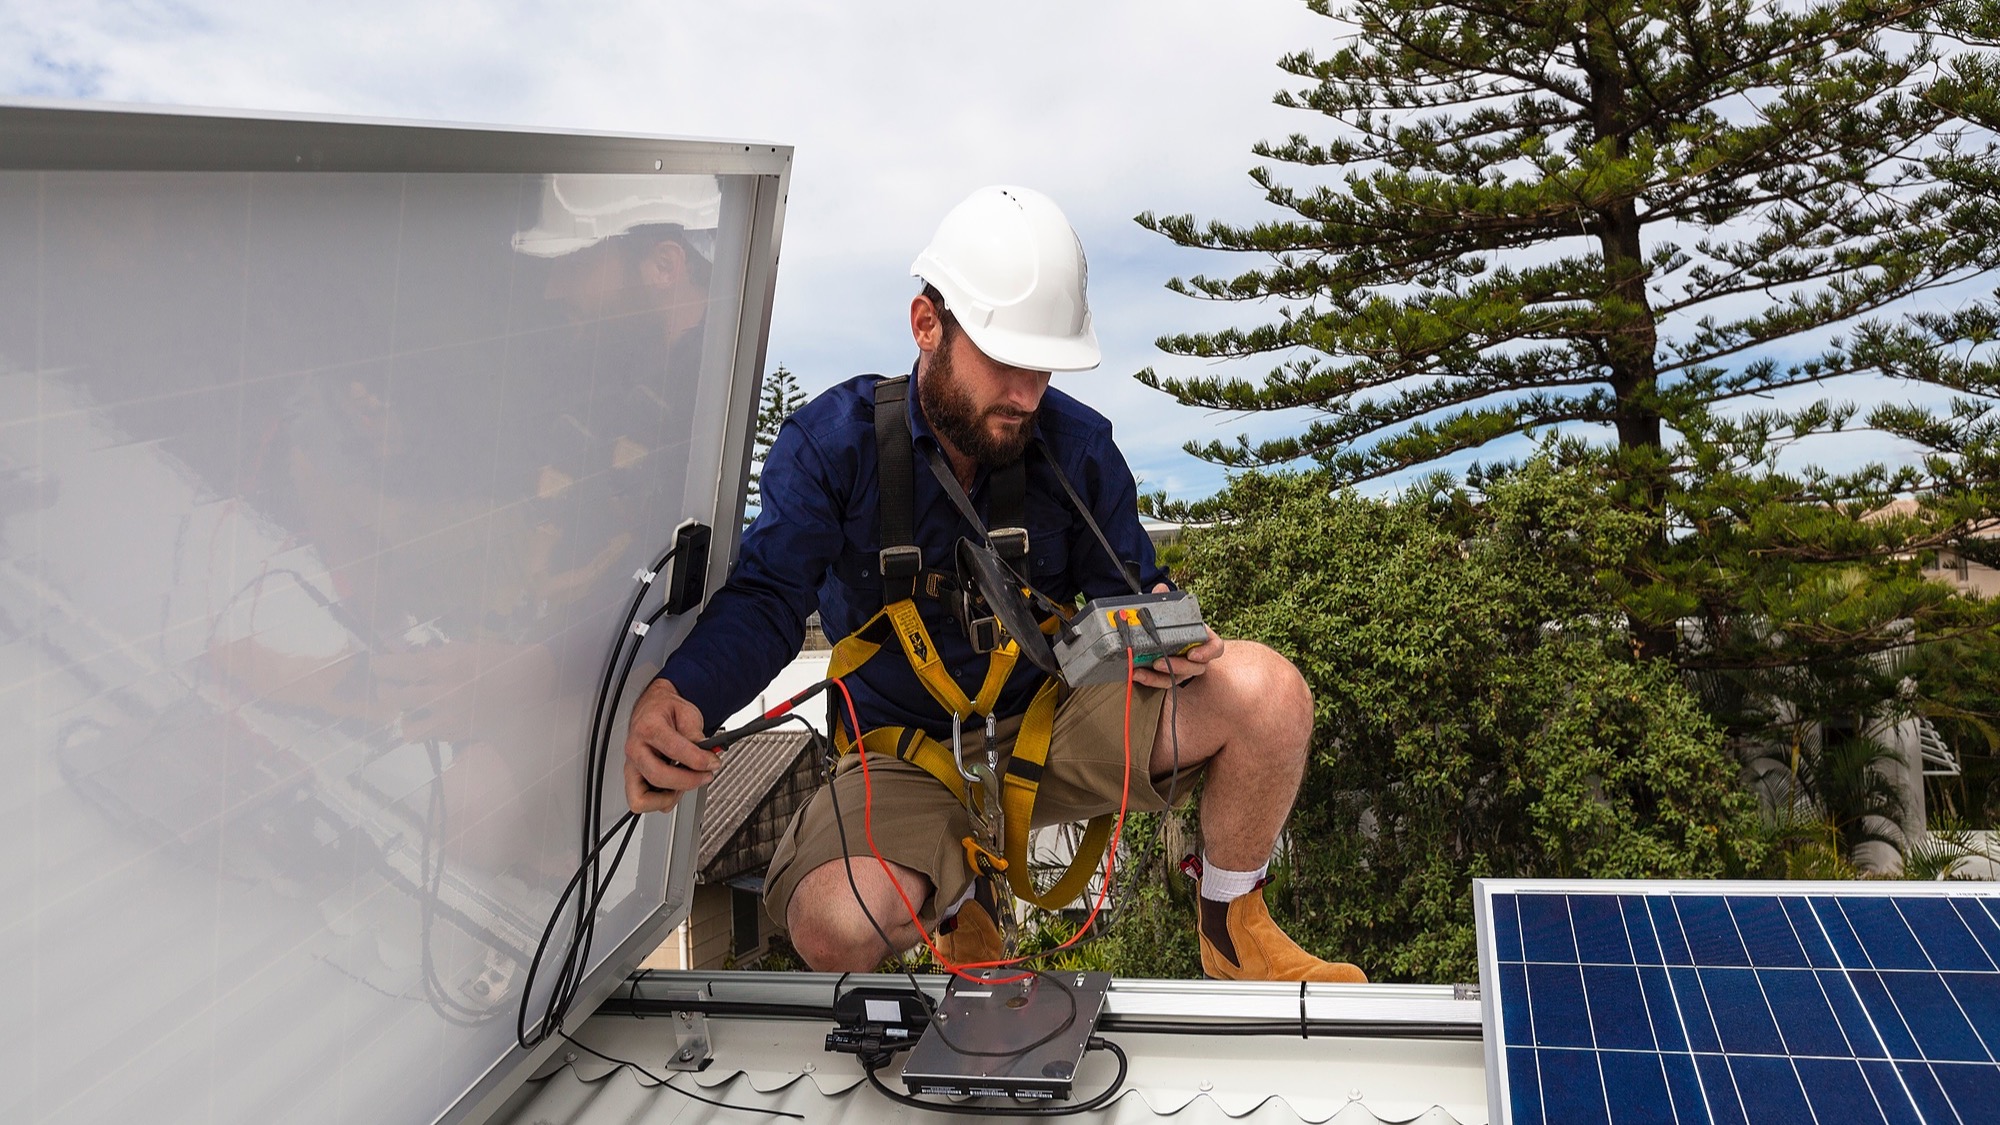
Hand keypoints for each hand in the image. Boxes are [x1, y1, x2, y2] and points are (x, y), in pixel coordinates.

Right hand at [623, 678, 720, 813]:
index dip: (698, 760)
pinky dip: (660, 801)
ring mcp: (631, 766)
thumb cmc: (666, 711)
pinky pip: (641, 802)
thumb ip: (696, 733)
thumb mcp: (687, 713)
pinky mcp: (633, 779)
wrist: (652, 709)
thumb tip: (706, 753)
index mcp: (648, 728)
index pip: (674, 750)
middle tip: (705, 776)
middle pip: (659, 777)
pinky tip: (673, 787)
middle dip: (688, 782)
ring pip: (644, 798)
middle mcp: (635, 749)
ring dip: (669, 797)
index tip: (713, 763)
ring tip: (685, 783)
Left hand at [1130, 582, 1223, 689]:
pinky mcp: (1169, 677)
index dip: (1207, 653)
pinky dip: (1149, 679)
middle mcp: (1197, 657)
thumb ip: (1167, 602)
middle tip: (1158, 662)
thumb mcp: (1172, 612)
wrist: (1164, 636)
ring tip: (1141, 671)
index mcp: (1204, 639)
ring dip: (1158, 677)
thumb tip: (1160, 589)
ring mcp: (1184, 670)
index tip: (1193, 654)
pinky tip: (1136, 673)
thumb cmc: (1175, 624)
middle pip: (1195, 667)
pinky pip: (1162, 682)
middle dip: (1177, 666)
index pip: (1215, 648)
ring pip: (1177, 678)